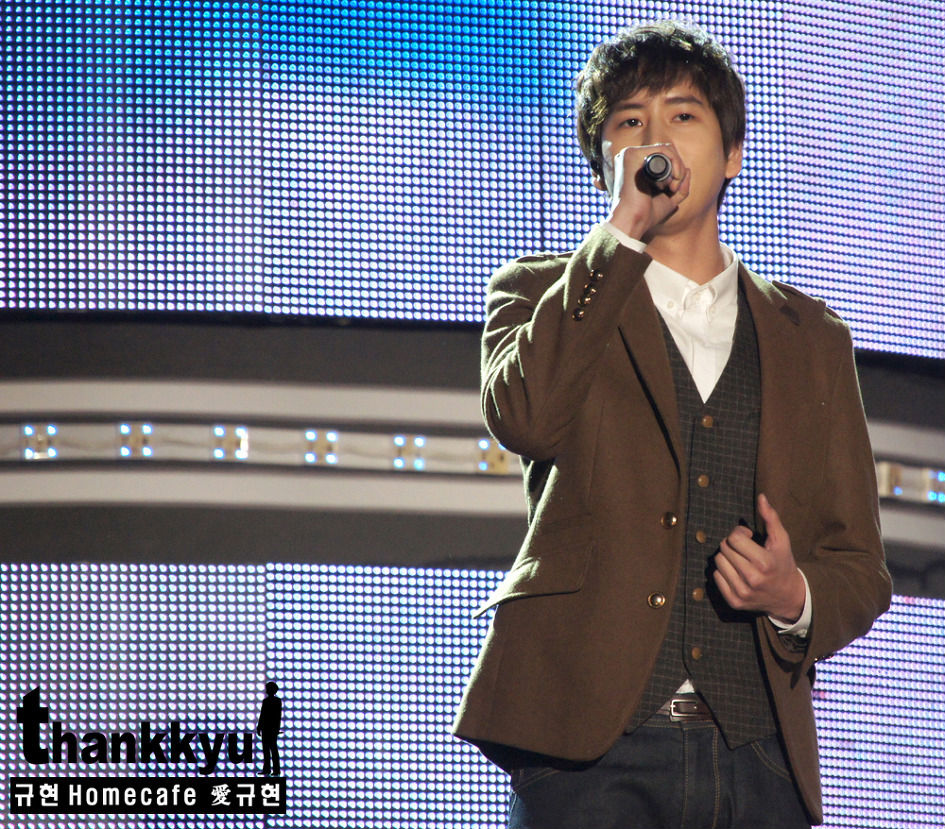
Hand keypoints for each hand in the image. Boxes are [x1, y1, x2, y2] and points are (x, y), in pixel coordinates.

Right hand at [603, 141, 690, 239]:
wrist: (633, 221)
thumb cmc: (647, 215)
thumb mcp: (668, 201)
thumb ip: (680, 188)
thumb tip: (689, 169)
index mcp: (636, 167)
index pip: (663, 158)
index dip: (676, 171)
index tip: (674, 191)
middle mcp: (631, 158)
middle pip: (666, 153)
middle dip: (678, 170)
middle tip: (674, 189)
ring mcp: (630, 155)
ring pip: (667, 150)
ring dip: (678, 168)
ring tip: (672, 187)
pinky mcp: (632, 155)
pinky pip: (663, 149)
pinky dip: (675, 162)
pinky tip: (674, 178)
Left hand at [713, 494, 805, 623]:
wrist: (788, 597)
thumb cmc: (783, 563)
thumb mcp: (781, 540)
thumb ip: (771, 518)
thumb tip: (761, 497)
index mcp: (764, 562)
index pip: (734, 538)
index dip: (739, 534)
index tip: (749, 538)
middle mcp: (752, 578)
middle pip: (724, 548)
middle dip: (733, 544)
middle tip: (745, 549)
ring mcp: (742, 592)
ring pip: (718, 561)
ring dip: (727, 557)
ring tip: (741, 561)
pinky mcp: (734, 601)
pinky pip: (716, 577)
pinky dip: (724, 572)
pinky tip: (737, 573)